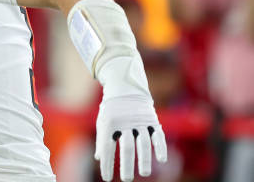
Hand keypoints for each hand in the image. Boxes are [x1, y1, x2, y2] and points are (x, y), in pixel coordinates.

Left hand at [95, 57, 166, 180]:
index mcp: (109, 123)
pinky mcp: (152, 119)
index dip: (107, 164)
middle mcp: (125, 122)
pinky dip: (160, 146)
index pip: (107, 147)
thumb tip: (99, 158)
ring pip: (143, 142)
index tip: (107, 179)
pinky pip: (157, 134)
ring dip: (144, 158)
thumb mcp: (103, 121)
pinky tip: (161, 159)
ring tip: (143, 173)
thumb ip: (101, 140)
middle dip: (126, 164)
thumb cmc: (111, 109)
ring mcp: (139, 121)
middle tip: (126, 179)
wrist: (125, 87)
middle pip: (126, 146)